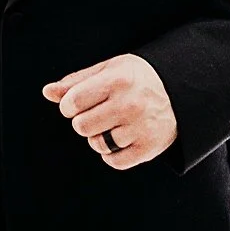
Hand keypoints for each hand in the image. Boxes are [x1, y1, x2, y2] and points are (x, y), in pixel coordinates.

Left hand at [43, 54, 177, 170]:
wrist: (182, 91)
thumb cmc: (138, 78)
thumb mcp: (110, 69)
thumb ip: (77, 81)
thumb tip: (47, 92)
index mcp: (118, 80)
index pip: (72, 102)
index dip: (69, 105)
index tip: (79, 102)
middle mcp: (130, 104)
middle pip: (81, 127)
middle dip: (84, 121)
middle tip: (100, 113)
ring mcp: (141, 128)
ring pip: (96, 145)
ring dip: (99, 137)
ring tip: (114, 124)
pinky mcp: (149, 148)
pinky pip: (114, 161)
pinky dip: (112, 154)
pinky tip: (121, 139)